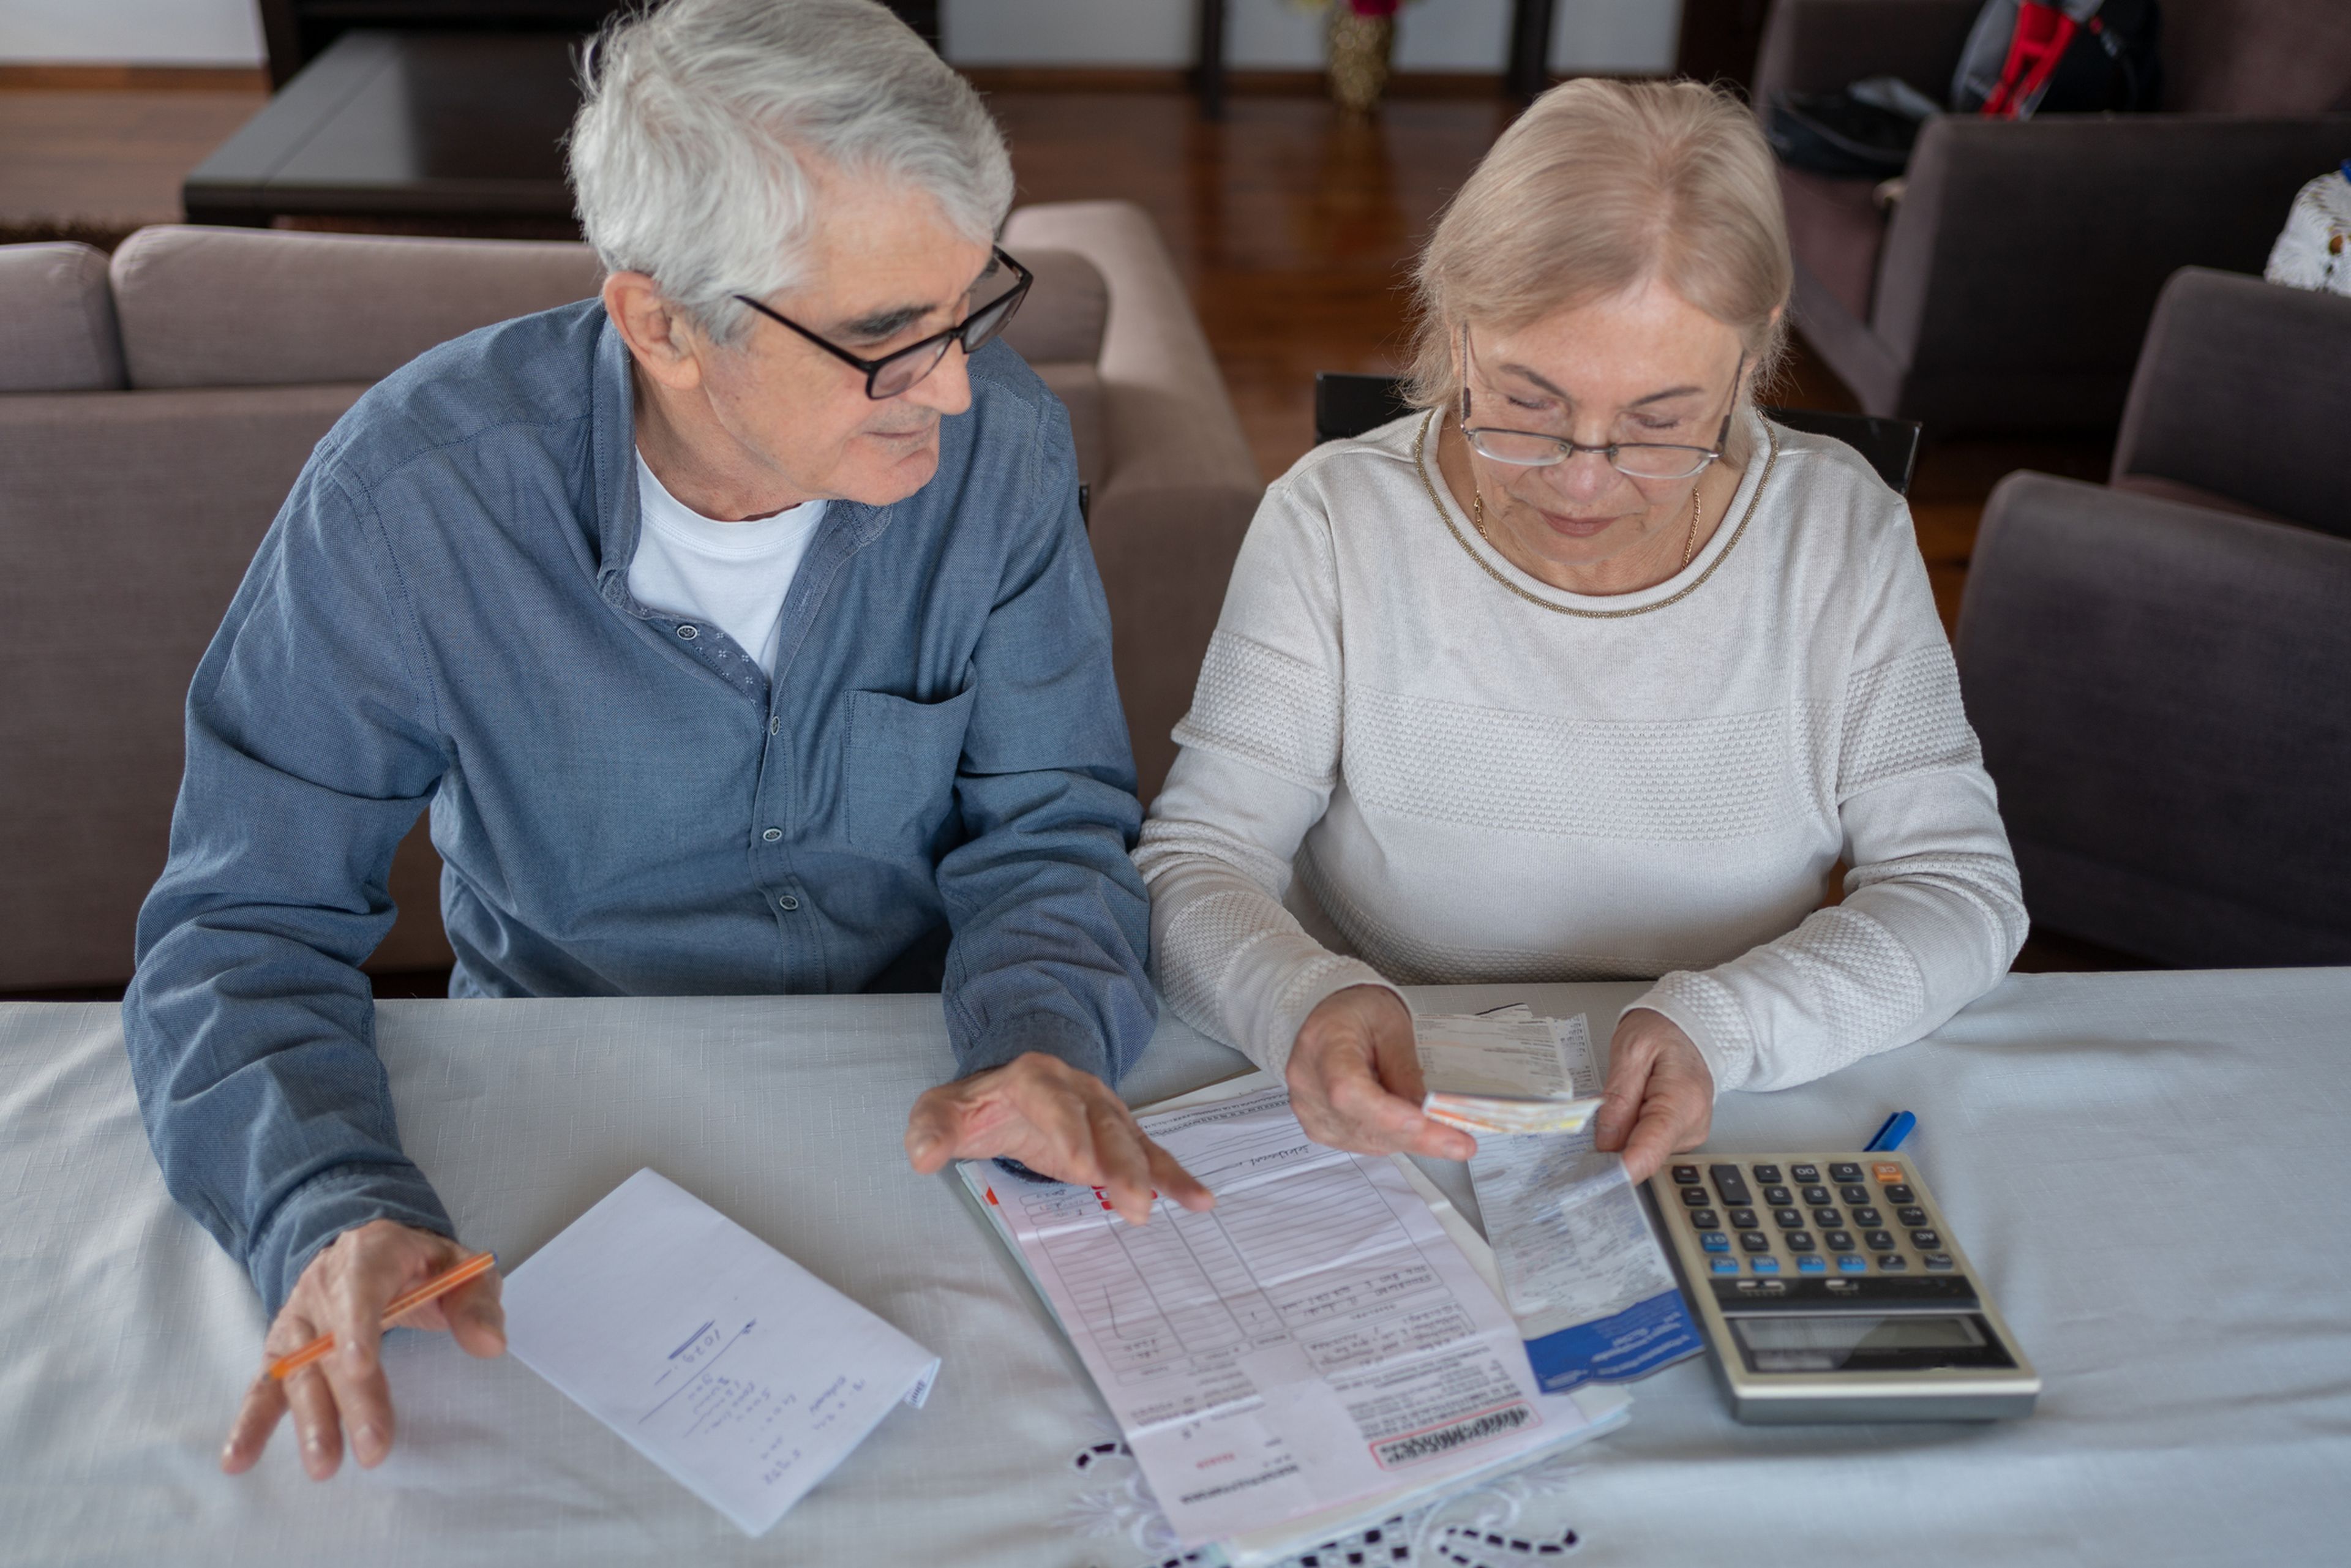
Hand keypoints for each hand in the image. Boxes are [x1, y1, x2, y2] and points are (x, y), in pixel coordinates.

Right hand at [221, 1218, 504, 1479]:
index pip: (361, 1285)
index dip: (357, 1325)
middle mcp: (324, 1284)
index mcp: (370, 1253)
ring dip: (310, 1420)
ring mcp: (298, 1318)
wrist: (372, 1247)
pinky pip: (265, 1385)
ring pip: (300, 1371)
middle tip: (374, 1448)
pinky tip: (237, 1459)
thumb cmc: (424, 1266)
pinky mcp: (283, 1349)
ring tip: (324, 1465)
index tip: (360, 1366)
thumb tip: (491, 1344)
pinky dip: (251, 1422)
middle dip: (353, 1399)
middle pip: (333, 1344)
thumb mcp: (462, 1269)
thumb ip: (478, 1303)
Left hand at [904, 1052, 1214, 1225]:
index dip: (1069, 1132)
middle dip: (1120, 1161)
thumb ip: (931, 1129)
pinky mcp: (1120, 1135)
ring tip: (1173, 1205)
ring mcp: (1105, 1110)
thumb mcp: (944, 1110)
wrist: (1013, 1085)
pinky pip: (1151, 1154)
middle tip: (1133, 1202)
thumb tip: (922, 1156)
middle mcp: (1079, 1089)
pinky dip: (1174, 1176)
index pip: (1054, 1102)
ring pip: (1132, 1139)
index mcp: (1034, 1077)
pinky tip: (1200, 1200)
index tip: (1080, 1166)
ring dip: (1152, 1173)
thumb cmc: (980, 1106)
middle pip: (1104, 1123)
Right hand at [1285, 986, 1475, 1161]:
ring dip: (1409, 1141)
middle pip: (1362, 1123)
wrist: (1330, 1017)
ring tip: (1448, 1135)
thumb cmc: (1358, 1013)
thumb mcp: (1391, 1025)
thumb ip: (1405, 1069)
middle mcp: (1308, 1085)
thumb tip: (1428, 1111)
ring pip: (1366, 1140)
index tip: (1422, 1122)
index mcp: (1322, 1046)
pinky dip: (1394, 1139)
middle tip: (1460, 1143)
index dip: (1385, 1113)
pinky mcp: (1321, 1126)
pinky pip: (1362, 1143)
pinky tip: (1415, 1129)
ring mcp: (1310, 1110)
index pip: (1348, 1089)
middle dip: (1416, 1137)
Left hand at [1593, 1008, 1714, 1181]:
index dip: (1619, 1170)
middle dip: (1614, 1147)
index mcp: (1682, 1102)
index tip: (1591, 1179)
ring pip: (1644, 1151)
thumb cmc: (1663, 1030)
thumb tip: (1606, 1143)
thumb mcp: (1630, 1051)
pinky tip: (1628, 1110)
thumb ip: (1618, 1097)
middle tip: (1590, 1123)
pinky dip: (1631, 1133)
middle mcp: (1692, 1125)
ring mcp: (1690, 1132)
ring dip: (1622, 1137)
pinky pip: (1649, 1143)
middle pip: (1643, 1154)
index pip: (1649, 1151)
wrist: (1690, 1025)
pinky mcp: (1682, 1134)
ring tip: (1618, 1101)